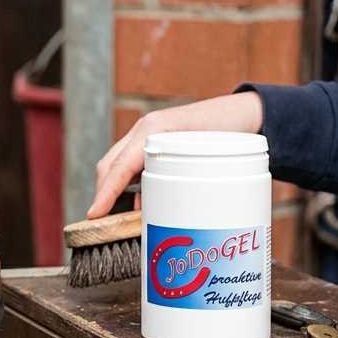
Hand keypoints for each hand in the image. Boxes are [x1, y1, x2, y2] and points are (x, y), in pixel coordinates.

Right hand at [87, 92, 263, 217]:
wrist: (242, 113)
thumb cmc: (227, 129)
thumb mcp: (208, 154)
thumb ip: (185, 178)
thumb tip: (161, 213)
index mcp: (152, 129)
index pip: (120, 164)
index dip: (106, 192)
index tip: (95, 214)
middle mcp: (144, 131)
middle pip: (110, 165)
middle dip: (104, 194)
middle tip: (103, 224)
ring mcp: (146, 136)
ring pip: (118, 167)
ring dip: (114, 192)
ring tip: (117, 219)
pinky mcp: (152, 144)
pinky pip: (132, 166)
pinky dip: (129, 187)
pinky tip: (137, 205)